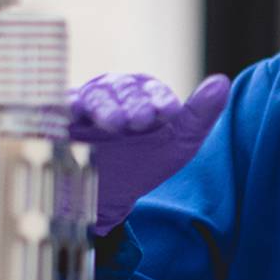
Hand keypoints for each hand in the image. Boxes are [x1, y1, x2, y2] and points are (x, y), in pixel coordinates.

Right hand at [68, 72, 232, 235]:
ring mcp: (82, 104)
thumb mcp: (177, 143)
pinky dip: (64, 107)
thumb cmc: (143, 164)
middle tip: (141, 122)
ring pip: (92, 95)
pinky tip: (72, 114)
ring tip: (116, 124)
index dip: (159, 99)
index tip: (168, 114)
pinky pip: (58, 107)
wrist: (103, 198)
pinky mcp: (56, 120)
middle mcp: (110, 92)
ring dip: (105, 107)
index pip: (150, 88)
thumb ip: (201, 114)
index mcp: (141, 93)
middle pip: (121, 88)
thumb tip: (223, 81)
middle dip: (133, 103)